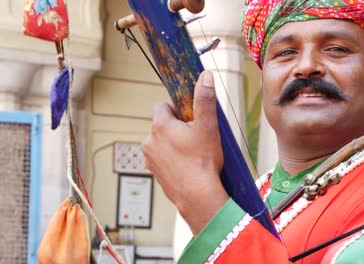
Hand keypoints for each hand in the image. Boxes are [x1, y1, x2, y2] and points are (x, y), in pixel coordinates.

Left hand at [143, 71, 228, 234]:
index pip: (162, 106)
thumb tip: (205, 76)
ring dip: (174, 144)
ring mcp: (150, 159)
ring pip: (162, 143)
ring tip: (193, 155)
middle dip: (177, 128)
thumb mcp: (208, 126)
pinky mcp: (155, 173)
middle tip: (196, 138)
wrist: (198, 196)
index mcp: (160, 126)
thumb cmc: (203, 161)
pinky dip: (173, 160)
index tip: (191, 120)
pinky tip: (188, 167)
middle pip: (163, 125)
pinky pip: (163, 159)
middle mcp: (149, 141)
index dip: (178, 110)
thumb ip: (205, 99)